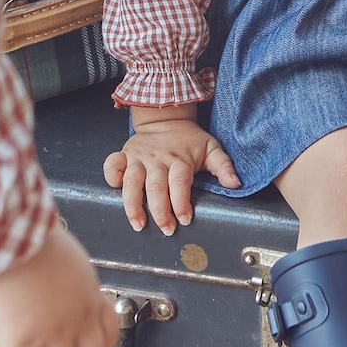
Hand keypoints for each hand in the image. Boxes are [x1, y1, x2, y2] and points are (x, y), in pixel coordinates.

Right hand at [0, 225, 118, 346]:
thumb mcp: (61, 254)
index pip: (107, 329)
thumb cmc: (27, 233)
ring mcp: (50, 333)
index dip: (96, 339)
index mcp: (86, 292)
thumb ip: (63, 278)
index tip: (83, 335)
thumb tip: (53, 286)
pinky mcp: (22, 343)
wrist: (7, 233)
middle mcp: (74, 316)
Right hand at [103, 104, 239, 233]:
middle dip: (159, 210)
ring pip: (132, 181)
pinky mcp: (125, 154)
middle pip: (156, 186)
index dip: (181, 202)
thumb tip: (235, 184)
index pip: (180, 182)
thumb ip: (223, 166)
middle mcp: (158, 159)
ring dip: (133, 204)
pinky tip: (115, 190)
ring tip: (138, 223)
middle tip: (165, 229)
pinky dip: (111, 176)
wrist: (166, 117)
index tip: (184, 219)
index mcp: (179, 159)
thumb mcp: (211, 148)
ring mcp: (139, 157)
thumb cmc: (189, 140)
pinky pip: (113, 164)